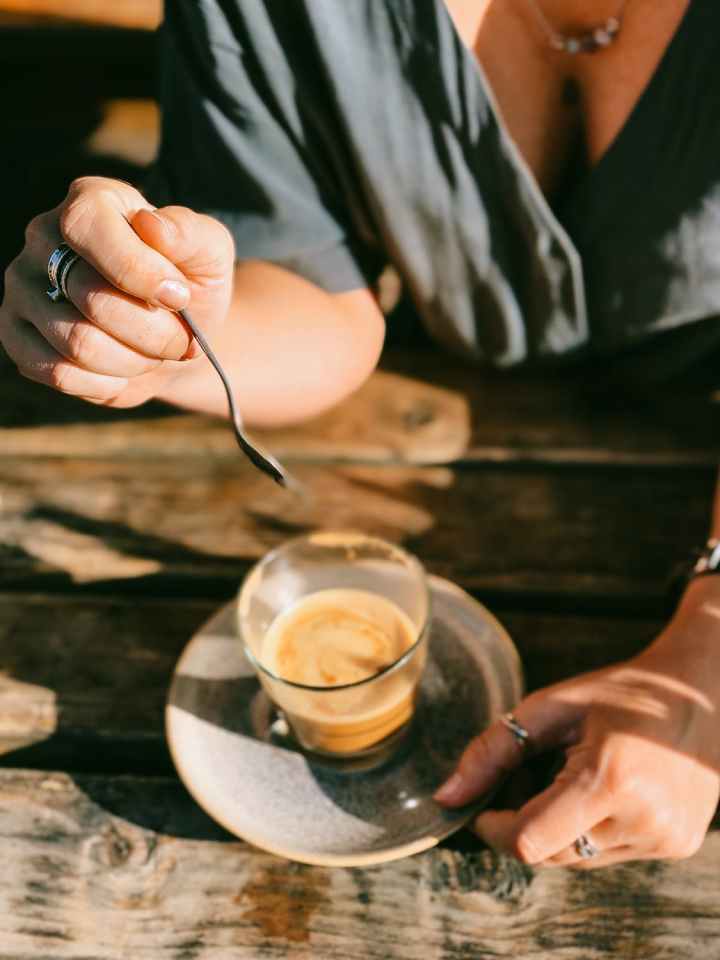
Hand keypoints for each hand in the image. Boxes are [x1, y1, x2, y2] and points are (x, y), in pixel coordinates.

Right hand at [0, 177, 234, 406]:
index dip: (138, 271)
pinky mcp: (16, 337)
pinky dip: (107, 382)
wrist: (175, 334)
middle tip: (182, 341)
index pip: (87, 227)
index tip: (181, 298)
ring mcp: (22, 288)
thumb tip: (151, 225)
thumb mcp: (210, 252)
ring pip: (77, 342)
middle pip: (90, 297)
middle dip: (153, 332)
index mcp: (89, 201)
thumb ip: (190, 234)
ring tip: (155, 353)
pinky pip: (58, 373)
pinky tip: (126, 369)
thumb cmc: (190, 284)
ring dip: (134, 360)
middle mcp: (42, 237)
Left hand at [434, 590, 719, 868]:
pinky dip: (591, 830)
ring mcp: (663, 839)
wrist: (703, 694)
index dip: (495, 827)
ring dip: (559, 828)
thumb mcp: (550, 707)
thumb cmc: (621, 693)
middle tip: (530, 777)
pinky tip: (605, 788)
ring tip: (574, 775)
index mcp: (608, 779)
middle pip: (549, 853)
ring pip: (577, 858)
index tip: (483, 805)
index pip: (529, 840)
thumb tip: (445, 798)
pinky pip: (609, 855)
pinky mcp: (676, 847)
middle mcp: (641, 819)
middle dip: (524, 824)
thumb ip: (492, 752)